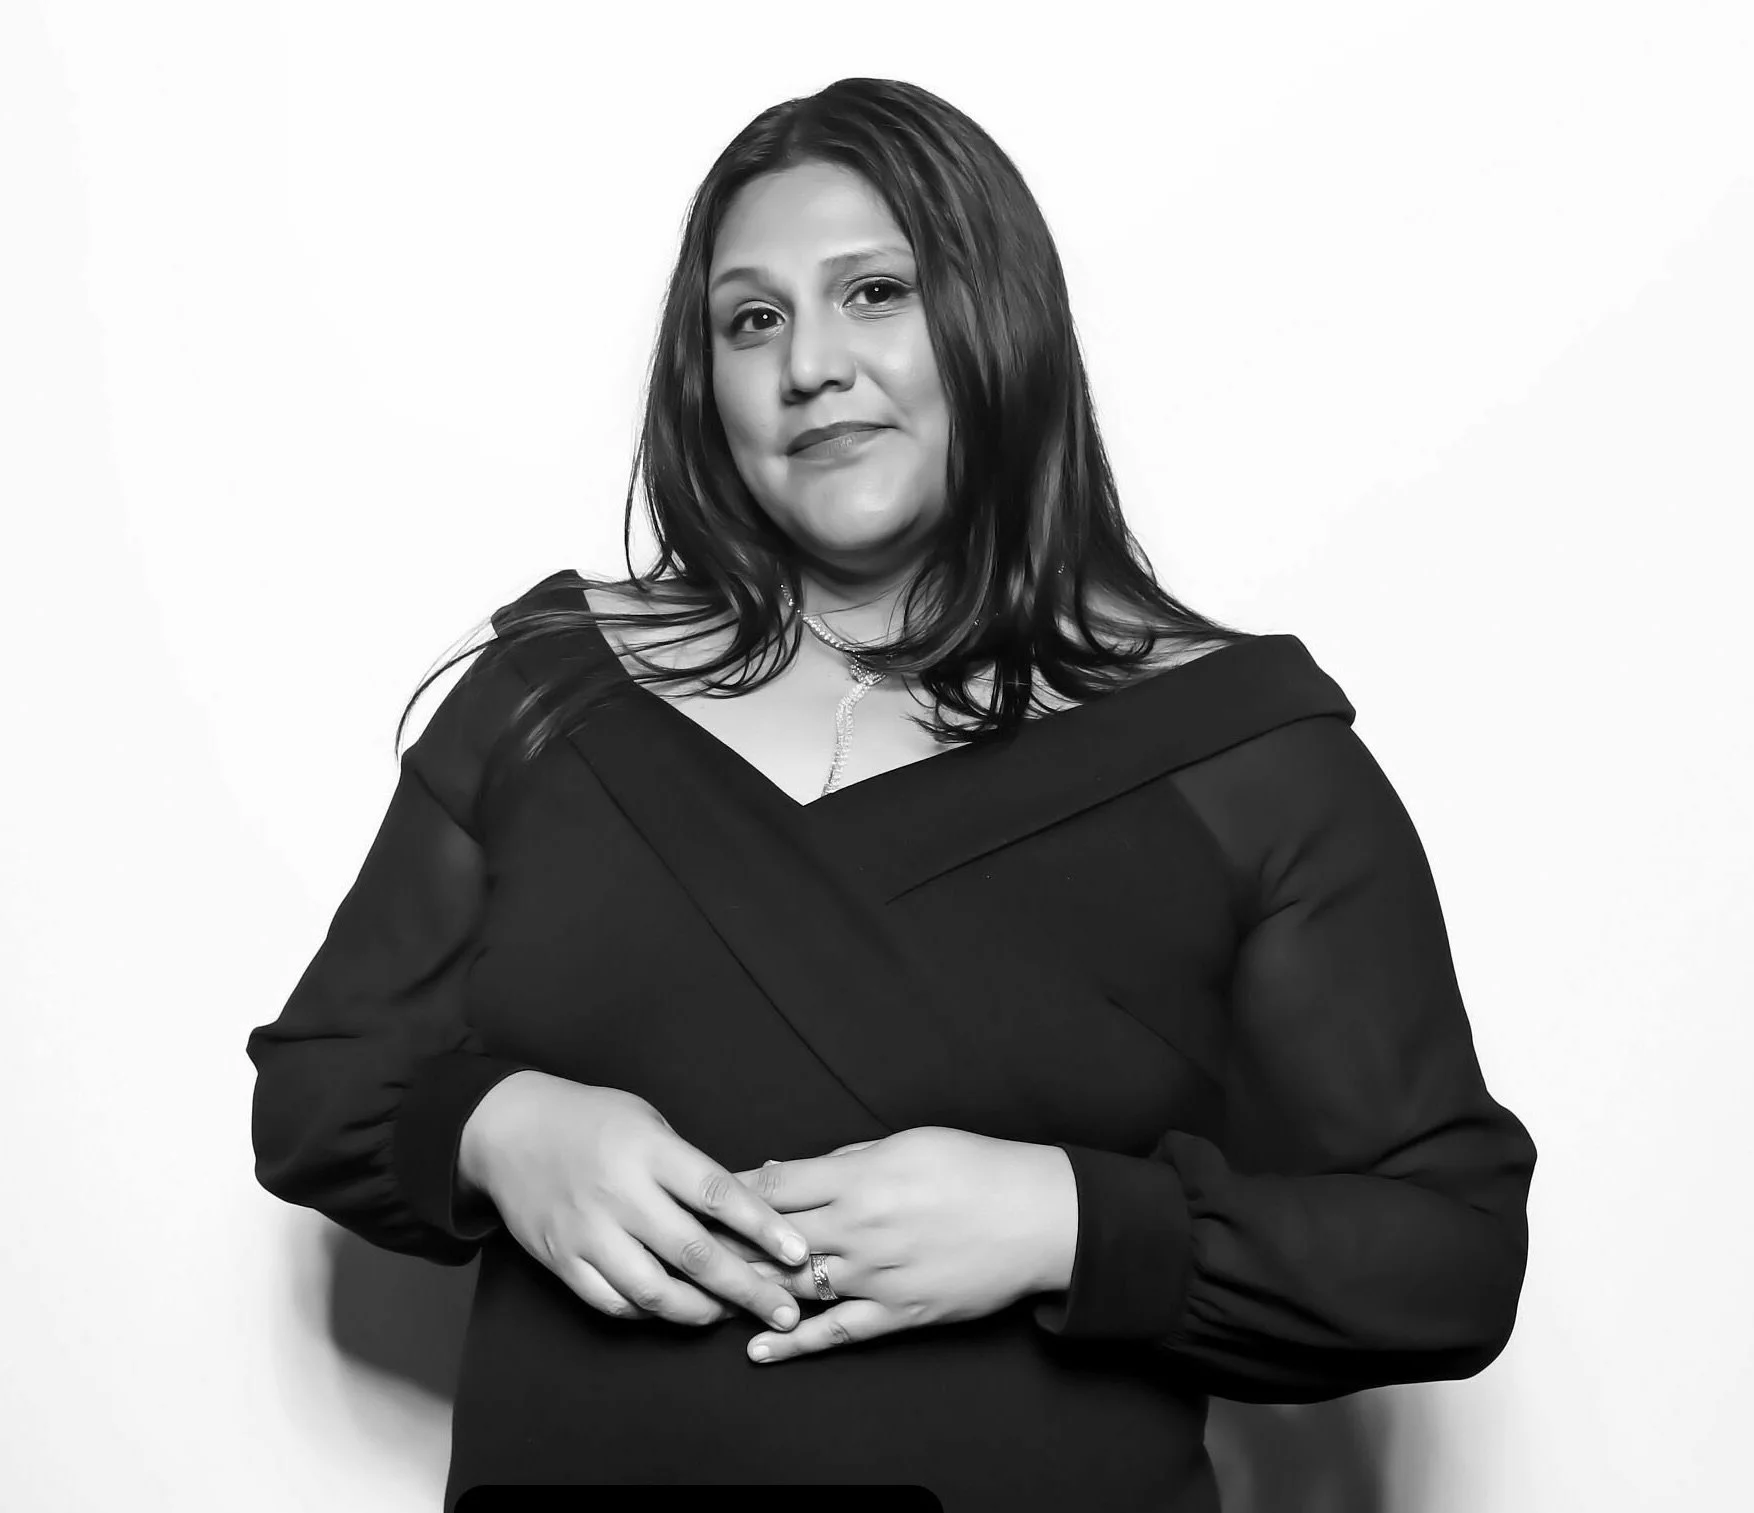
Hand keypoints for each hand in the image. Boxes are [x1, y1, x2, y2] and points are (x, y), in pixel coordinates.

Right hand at [458, 1071, 809, 1333]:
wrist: (509, 1130)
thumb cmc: (593, 1120)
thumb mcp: (648, 1122)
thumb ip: (690, 1168)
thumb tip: (747, 1215)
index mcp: (649, 1151)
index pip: (718, 1194)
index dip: (763, 1227)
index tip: (799, 1252)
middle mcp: (620, 1194)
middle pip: (694, 1252)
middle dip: (747, 1286)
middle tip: (785, 1309)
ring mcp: (588, 1233)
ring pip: (654, 1291)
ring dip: (701, 1311)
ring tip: (732, 1315)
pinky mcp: (562, 1261)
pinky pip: (613, 1303)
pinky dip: (649, 1313)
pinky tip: (675, 1311)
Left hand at [719, 1127, 1077, 1364]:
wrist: (1038, 1217)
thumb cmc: (975, 1168)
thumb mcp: (906, 1141)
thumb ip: (843, 1158)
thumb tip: (787, 1171)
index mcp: (860, 1177)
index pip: (774, 1186)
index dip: (731, 1192)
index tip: (700, 1197)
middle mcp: (860, 1228)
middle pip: (772, 1239)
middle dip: (726, 1244)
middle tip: (685, 1249)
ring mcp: (877, 1275)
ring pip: (795, 1286)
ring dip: (749, 1292)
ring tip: (705, 1297)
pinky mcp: (898, 1313)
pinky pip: (837, 1332)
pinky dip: (795, 1344)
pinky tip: (758, 1348)